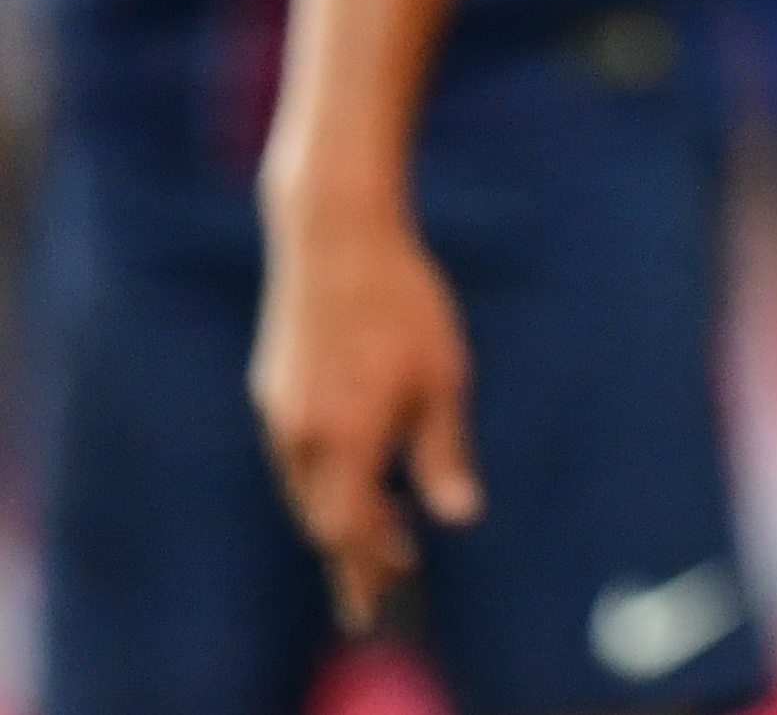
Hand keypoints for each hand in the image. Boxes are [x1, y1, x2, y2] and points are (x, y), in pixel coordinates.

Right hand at [251, 200, 481, 629]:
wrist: (334, 235)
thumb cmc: (404, 302)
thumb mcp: (442, 377)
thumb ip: (444, 452)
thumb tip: (460, 515)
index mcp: (344, 437)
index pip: (348, 528)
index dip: (371, 562)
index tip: (395, 586)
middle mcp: (300, 433)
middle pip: (321, 515)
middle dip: (354, 549)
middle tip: (390, 574)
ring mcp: (279, 409)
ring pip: (303, 486)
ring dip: (337, 512)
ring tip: (378, 528)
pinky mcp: (272, 386)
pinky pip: (294, 453)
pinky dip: (322, 476)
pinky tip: (350, 470)